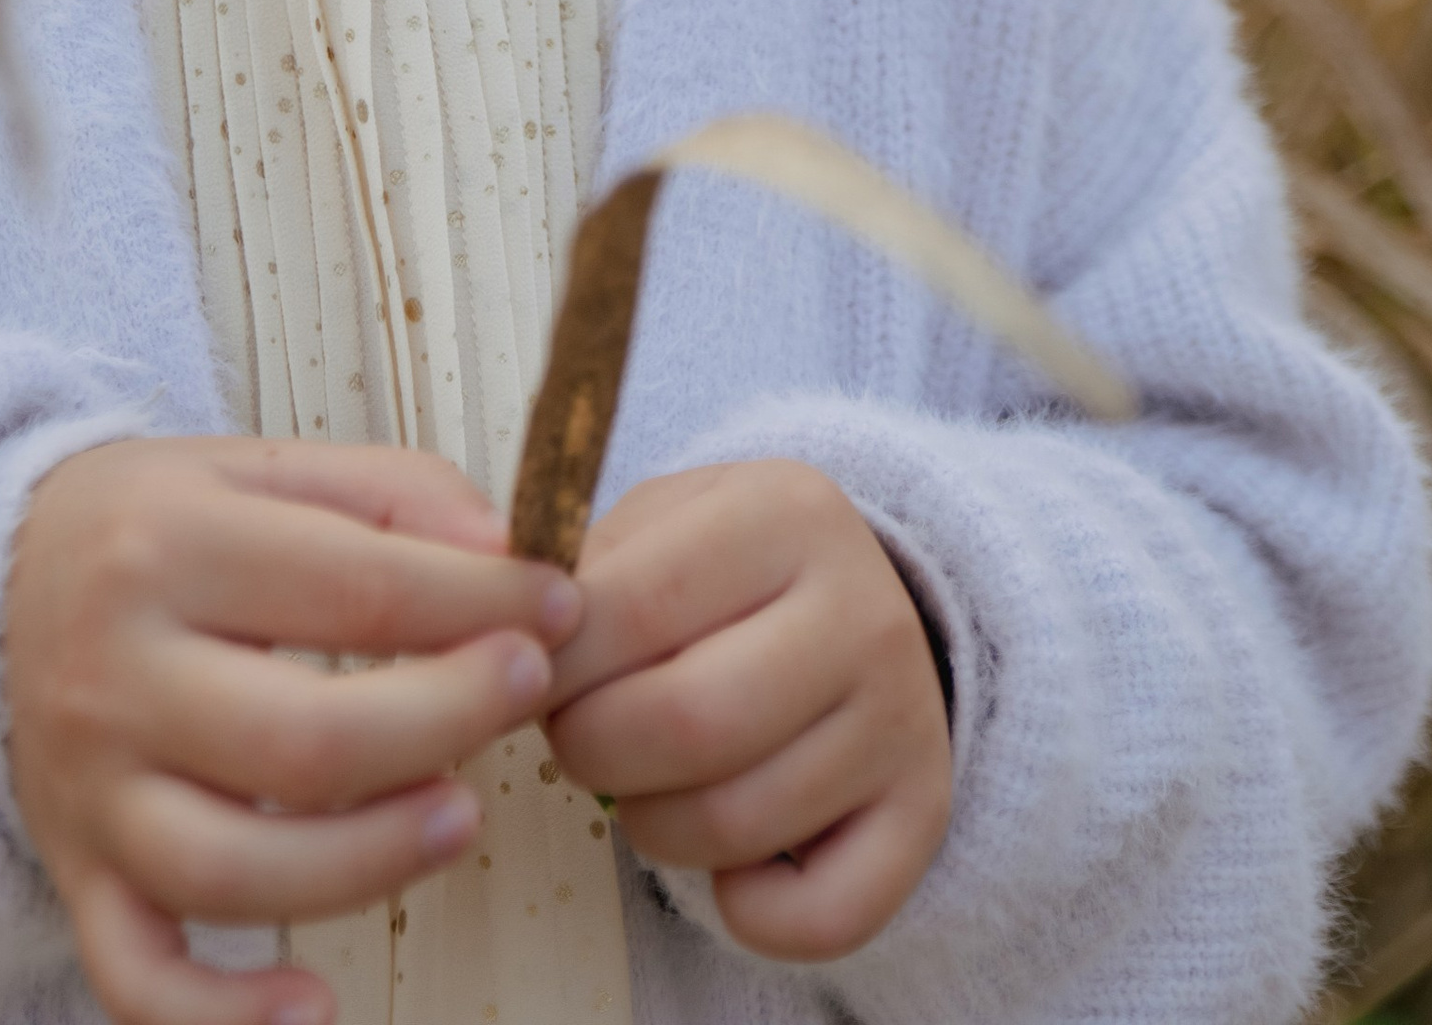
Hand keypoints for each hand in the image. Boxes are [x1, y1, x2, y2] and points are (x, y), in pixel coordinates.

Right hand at [4, 433, 582, 1024]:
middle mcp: (118, 675)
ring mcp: (93, 791)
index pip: (356, 588)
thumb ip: (385, 492)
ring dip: (371, 861)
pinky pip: (140, 976)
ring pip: (235, 869)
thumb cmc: (146, 526)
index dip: (480, 606)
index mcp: (168, 547)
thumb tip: (500, 551)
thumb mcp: (255, 465)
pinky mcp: (78, 875)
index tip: (556, 608)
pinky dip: (223, 1018)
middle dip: (445, 722)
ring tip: (462, 815)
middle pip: (304, 740)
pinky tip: (316, 1010)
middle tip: (527, 694)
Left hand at [542, 459, 951, 964]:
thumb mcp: (665, 522)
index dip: (554, 663)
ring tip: (647, 781)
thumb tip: (509, 623)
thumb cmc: (726, 573)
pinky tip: (728, 861)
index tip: (535, 671)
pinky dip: (748, 913)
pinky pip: (819, 916)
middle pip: (686, 724)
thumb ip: (587, 564)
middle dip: (592, 748)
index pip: (633, 607)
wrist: (859, 603)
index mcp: (787, 514)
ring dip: (653, 825)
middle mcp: (863, 613)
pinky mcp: (922, 815)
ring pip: (735, 825)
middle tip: (578, 735)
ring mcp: (902, 719)